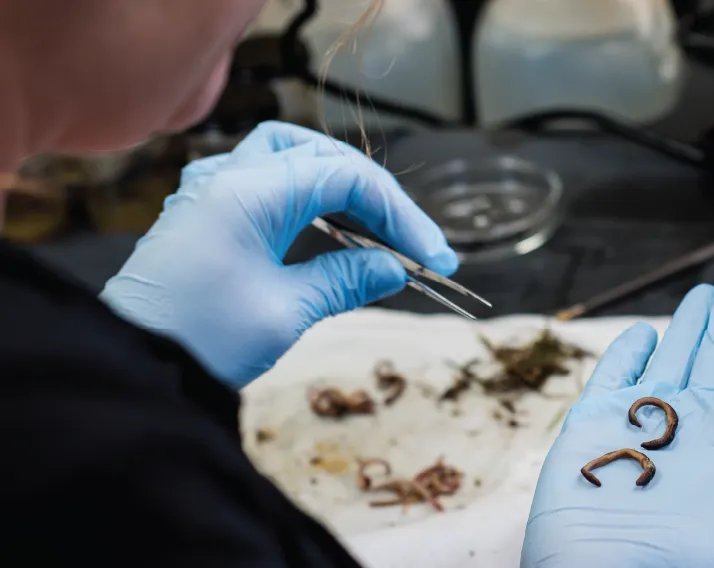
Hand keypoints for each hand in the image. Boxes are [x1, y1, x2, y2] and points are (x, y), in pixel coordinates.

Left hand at [99, 122, 456, 387]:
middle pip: (322, 155)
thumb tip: (394, 267)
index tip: (433, 257)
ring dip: (340, 184)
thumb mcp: (286, 312)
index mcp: (247, 192)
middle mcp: (226, 178)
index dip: (399, 214)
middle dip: (375, 195)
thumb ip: (346, 280)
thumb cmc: (198, 340)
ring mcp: (210, 193)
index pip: (346, 177)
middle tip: (411, 241)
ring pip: (290, 156)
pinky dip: (306, 196)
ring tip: (376, 227)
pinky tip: (328, 229)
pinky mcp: (203, 215)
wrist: (127, 366)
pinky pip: (265, 181)